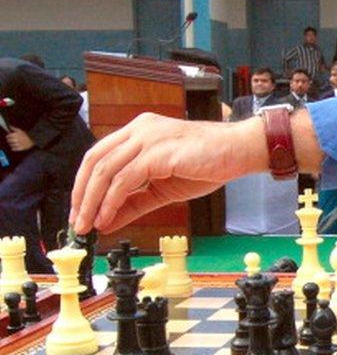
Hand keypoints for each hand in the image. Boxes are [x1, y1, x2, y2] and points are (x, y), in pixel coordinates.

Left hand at [6, 127, 33, 151]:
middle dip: (9, 140)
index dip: (8, 136)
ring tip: (14, 143)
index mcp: (16, 135)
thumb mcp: (20, 130)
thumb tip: (9, 126)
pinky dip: (13, 148)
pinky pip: (13, 149)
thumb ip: (14, 128)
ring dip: (11, 144)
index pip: (8, 136)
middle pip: (8, 141)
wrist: (32, 141)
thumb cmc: (25, 135)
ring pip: (10, 145)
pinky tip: (15, 146)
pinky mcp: (20, 148)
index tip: (9, 137)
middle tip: (12, 140)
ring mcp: (18, 144)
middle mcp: (16, 140)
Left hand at [70, 113, 267, 234]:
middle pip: (94, 161)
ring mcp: (148, 138)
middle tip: (78, 223)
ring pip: (105, 170)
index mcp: (139, 131)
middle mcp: (140, 129)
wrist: (239, 152)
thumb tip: (106, 221)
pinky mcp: (158, 152)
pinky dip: (111, 201)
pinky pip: (125, 179)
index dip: (83, 185)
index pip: (98, 155)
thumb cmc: (208, 163)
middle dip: (81, 195)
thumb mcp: (162, 188)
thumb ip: (133, 202)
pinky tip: (108, 217)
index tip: (80, 211)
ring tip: (89, 225)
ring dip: (92, 202)